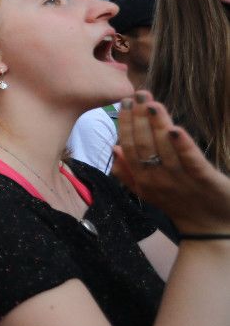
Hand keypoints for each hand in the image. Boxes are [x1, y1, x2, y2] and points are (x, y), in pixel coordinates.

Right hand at [114, 91, 229, 233]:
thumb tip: (114, 148)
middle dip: (139, 117)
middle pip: (143, 144)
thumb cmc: (181, 207)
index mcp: (143, 179)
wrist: (212, 231)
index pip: (129, 147)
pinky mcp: (204, 179)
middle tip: (138, 94)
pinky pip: (191, 161)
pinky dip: (182, 145)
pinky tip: (175, 129)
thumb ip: (128, 173)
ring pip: (164, 148)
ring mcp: (180, 180)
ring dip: (157, 124)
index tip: (125, 102)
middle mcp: (157, 179)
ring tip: (152, 103)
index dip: (126, 124)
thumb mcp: (149, 192)